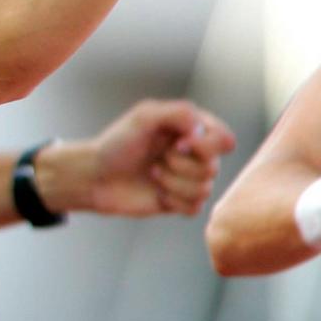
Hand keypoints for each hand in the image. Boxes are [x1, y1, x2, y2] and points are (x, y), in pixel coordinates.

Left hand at [43, 99, 235, 217]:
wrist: (95, 176)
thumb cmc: (116, 143)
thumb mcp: (143, 117)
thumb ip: (178, 113)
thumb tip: (203, 129)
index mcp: (191, 130)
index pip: (224, 139)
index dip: (207, 145)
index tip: (179, 143)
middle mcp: (194, 154)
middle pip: (213, 167)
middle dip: (180, 164)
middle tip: (157, 158)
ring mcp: (188, 179)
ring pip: (204, 189)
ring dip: (172, 182)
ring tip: (151, 173)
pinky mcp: (180, 202)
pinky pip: (194, 208)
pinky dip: (172, 201)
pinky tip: (156, 193)